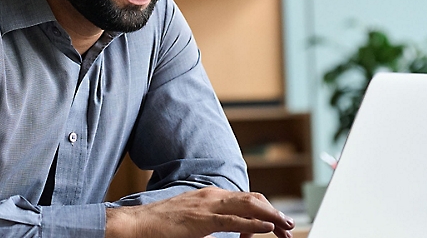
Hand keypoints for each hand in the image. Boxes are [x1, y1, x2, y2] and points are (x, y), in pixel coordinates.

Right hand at [105, 186, 293, 237]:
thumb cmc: (160, 225)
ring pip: (248, 206)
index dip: (265, 210)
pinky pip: (233, 221)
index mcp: (210, 195)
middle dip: (274, 212)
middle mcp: (212, 196)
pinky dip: (253, 224)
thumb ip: (211, 221)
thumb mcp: (192, 220)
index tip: (277, 225)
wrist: (136, 224)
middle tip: (289, 227)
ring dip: (271, 216)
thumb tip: (232, 231)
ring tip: (286, 227)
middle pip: (253, 199)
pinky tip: (267, 229)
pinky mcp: (202, 220)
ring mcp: (207, 206)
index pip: (246, 199)